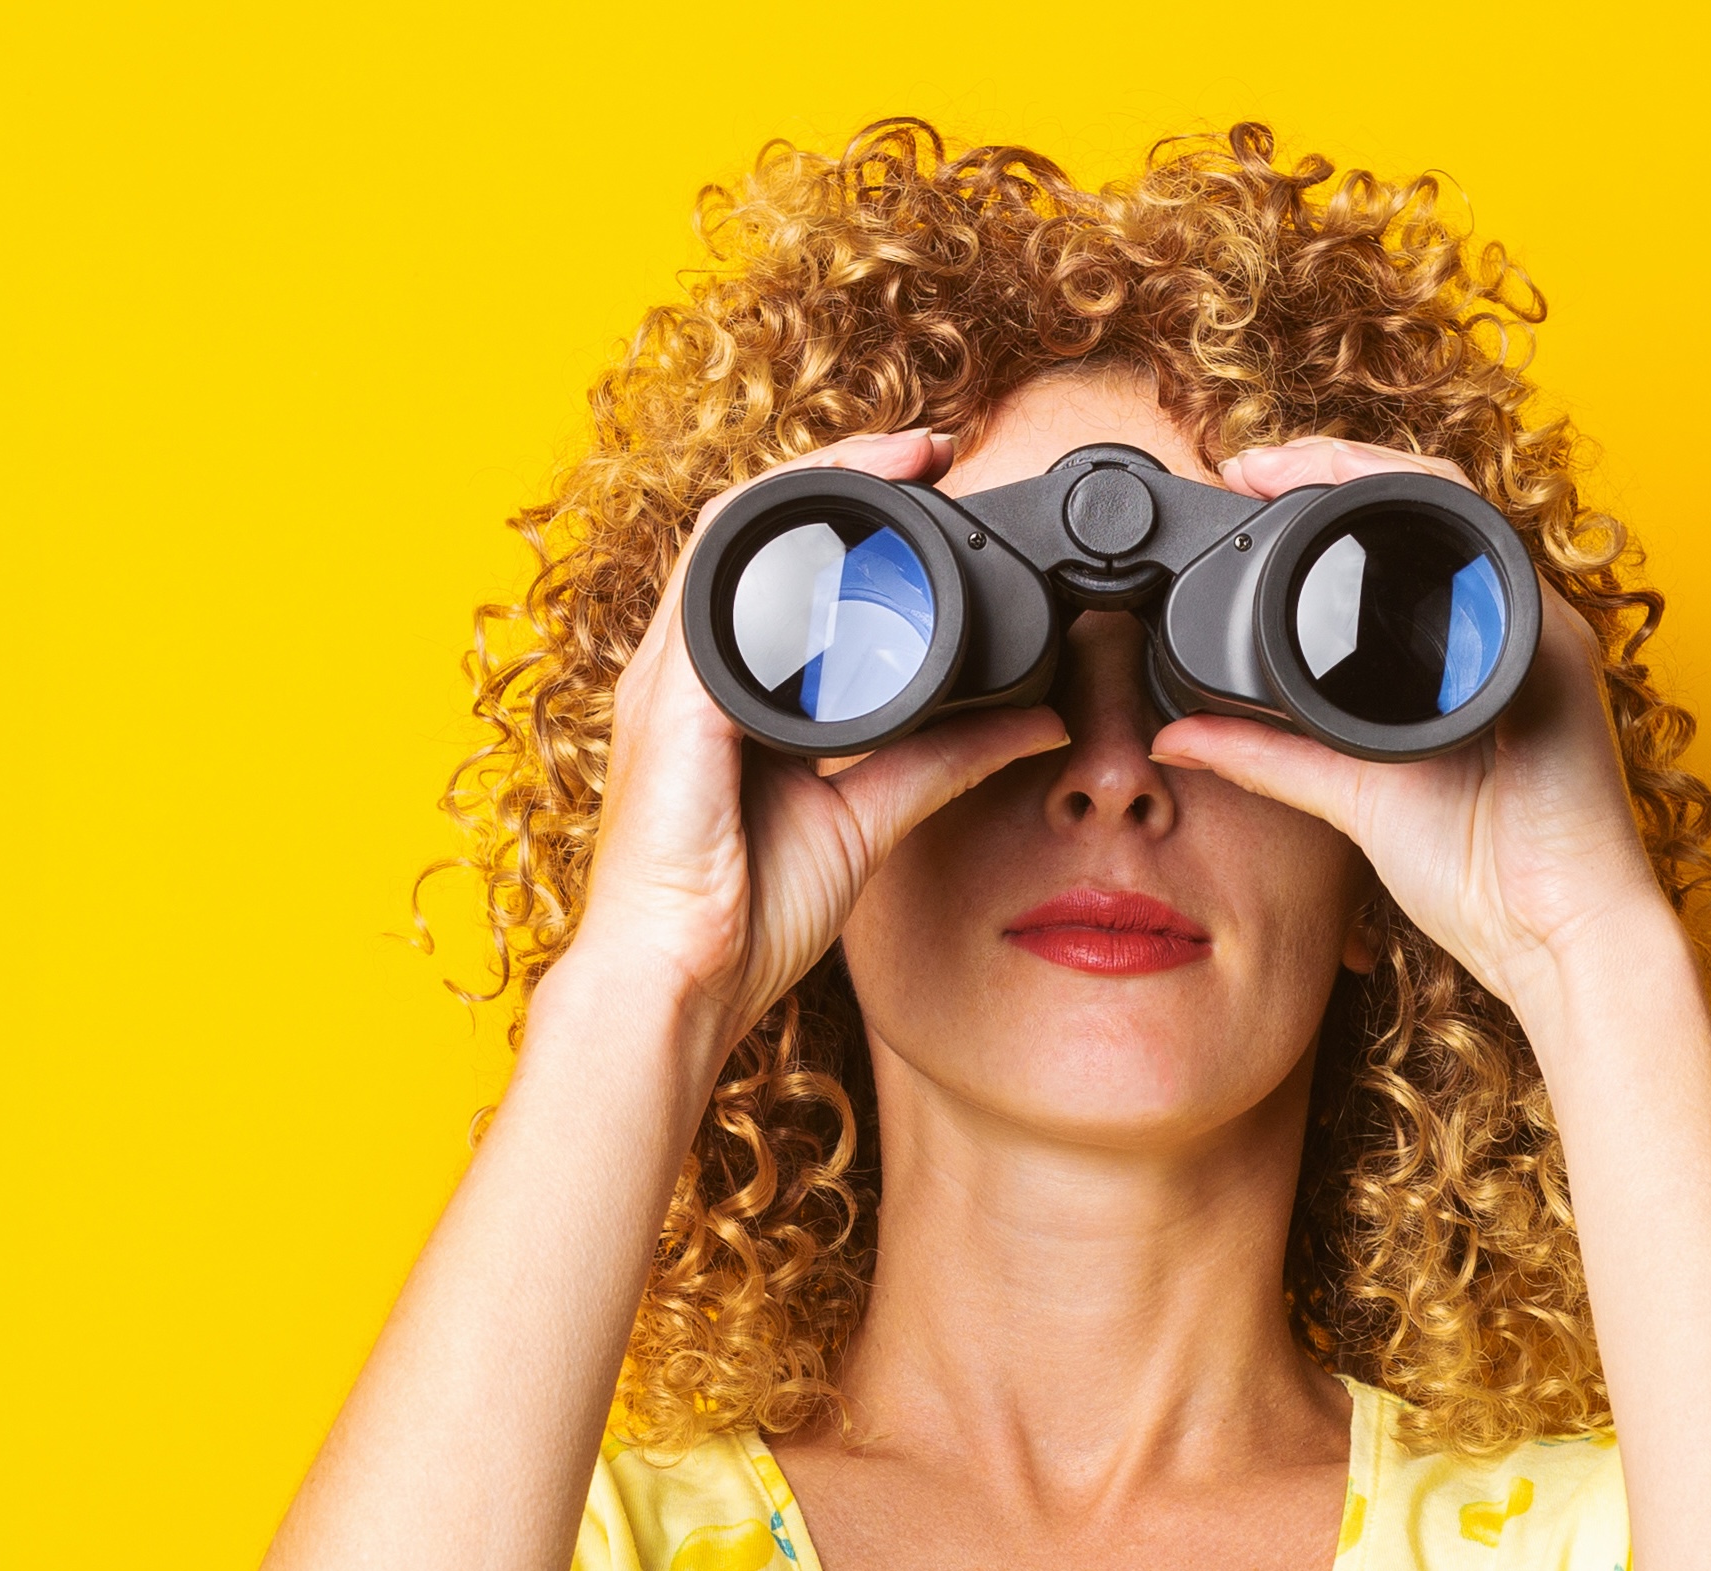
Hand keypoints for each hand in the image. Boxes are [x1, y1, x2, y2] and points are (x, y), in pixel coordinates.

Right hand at [571, 430, 1068, 1050]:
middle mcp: (692, 673)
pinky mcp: (674, 707)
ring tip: (903, 455)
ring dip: (817, 482)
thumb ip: (945, 759)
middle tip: (935, 444)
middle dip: (844, 470)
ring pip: (733, 535)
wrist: (681, 985)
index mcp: (730, 695)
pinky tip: (841, 523)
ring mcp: (672, 683)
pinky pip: (718, 596)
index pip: (786, 568)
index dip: (858, 512)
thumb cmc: (745, 917)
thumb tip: (1038, 721)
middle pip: (757, 528)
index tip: (940, 481)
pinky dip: (778, 545)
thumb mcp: (871, 819)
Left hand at [1149, 438, 1674, 1012]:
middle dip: (1337, 467)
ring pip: (1461, 511)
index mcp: (1458, 653)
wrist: (1556, 936)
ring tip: (1290, 465)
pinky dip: (1433, 523)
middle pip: (1425, 508)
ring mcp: (1535, 632)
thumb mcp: (1349, 796)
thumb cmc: (1478, 874)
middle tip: (1252, 463)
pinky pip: (1497, 560)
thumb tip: (1175, 737)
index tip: (1240, 487)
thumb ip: (1266, 757)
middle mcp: (1501, 628)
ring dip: (1374, 475)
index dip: (1318, 500)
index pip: (1390, 546)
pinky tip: (1371, 510)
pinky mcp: (1555, 653)